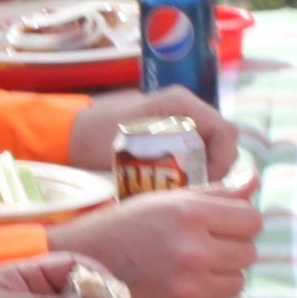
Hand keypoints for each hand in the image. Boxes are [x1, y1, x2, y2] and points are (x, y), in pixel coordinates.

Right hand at [47, 186, 259, 297]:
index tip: (221, 226)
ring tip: (189, 271)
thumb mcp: (165, 201)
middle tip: (202, 249)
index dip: (239, 221)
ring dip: (220, 277)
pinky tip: (180, 292)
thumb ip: (214, 192)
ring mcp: (189, 290)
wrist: (81, 274)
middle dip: (230, 249)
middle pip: (248, 253)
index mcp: (189, 214)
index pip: (252, 220)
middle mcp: (193, 252)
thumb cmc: (123, 230)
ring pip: (237, 283)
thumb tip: (253, 179)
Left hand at [63, 88, 239, 178]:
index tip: (205, 184)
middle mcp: (186, 109)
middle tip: (193, 194)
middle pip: (221, 143)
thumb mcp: (134, 146)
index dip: (223, 161)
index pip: (226, 132)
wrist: (70, 135)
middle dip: (214, 170)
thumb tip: (202, 186)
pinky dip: (189, 172)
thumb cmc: (98, 136)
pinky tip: (172, 188)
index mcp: (182, 103)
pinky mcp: (170, 135)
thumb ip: (170, 161)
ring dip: (201, 173)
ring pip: (209, 151)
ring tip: (183, 193)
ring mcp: (179, 121)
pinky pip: (194, 154)